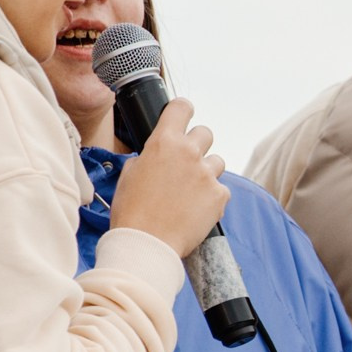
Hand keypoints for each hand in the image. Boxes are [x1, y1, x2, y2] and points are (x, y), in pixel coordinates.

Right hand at [110, 99, 228, 257]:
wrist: (147, 244)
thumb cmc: (132, 212)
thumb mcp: (130, 174)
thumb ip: (149, 156)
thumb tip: (158, 155)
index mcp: (163, 142)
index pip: (182, 107)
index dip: (183, 111)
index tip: (184, 116)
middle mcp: (189, 153)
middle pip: (205, 133)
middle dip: (197, 145)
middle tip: (186, 164)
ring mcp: (207, 174)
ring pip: (217, 162)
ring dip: (206, 172)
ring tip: (190, 193)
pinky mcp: (220, 196)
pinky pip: (221, 189)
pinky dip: (211, 198)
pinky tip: (195, 210)